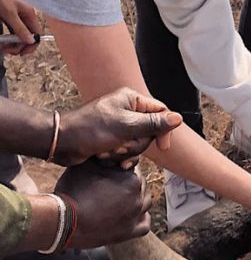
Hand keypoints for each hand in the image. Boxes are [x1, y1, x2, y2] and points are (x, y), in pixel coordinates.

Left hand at [0, 0, 41, 55]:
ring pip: (20, 37)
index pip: (37, 34)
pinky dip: (9, 39)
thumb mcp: (9, 13)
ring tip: (4, 47)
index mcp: (30, 14)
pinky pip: (12, 33)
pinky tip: (3, 43)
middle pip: (29, 37)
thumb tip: (31, 41)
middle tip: (9, 51)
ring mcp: (18, 20)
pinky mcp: (10, 21)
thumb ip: (20, 27)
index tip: (22, 52)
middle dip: (20, 46)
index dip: (32, 45)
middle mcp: (26, 18)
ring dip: (13, 44)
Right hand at [54, 159, 151, 248]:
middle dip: (129, 182)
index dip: (121, 166)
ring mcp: (136, 215)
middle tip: (113, 185)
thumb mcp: (87, 165)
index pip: (133, 167)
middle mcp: (138, 196)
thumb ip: (105, 156)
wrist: (64, 220)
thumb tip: (113, 148)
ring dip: (136, 199)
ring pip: (145, 202)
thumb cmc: (73, 189)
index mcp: (131, 178)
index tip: (111, 170)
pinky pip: (145, 224)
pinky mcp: (131, 231)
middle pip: (140, 184)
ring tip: (120, 199)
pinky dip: (141, 218)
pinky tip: (132, 215)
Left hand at [56, 87, 182, 166]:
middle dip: (136, 144)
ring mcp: (120, 125)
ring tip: (108, 151)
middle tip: (120, 145)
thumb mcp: (126, 127)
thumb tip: (178, 118)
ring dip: (125, 152)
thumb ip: (154, 123)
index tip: (163, 147)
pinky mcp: (113, 139)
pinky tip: (109, 159)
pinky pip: (128, 151)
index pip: (161, 113)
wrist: (62, 143)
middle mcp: (128, 110)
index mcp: (131, 99)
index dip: (163, 131)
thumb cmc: (91, 130)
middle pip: (150, 132)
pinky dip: (120, 158)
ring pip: (139, 144)